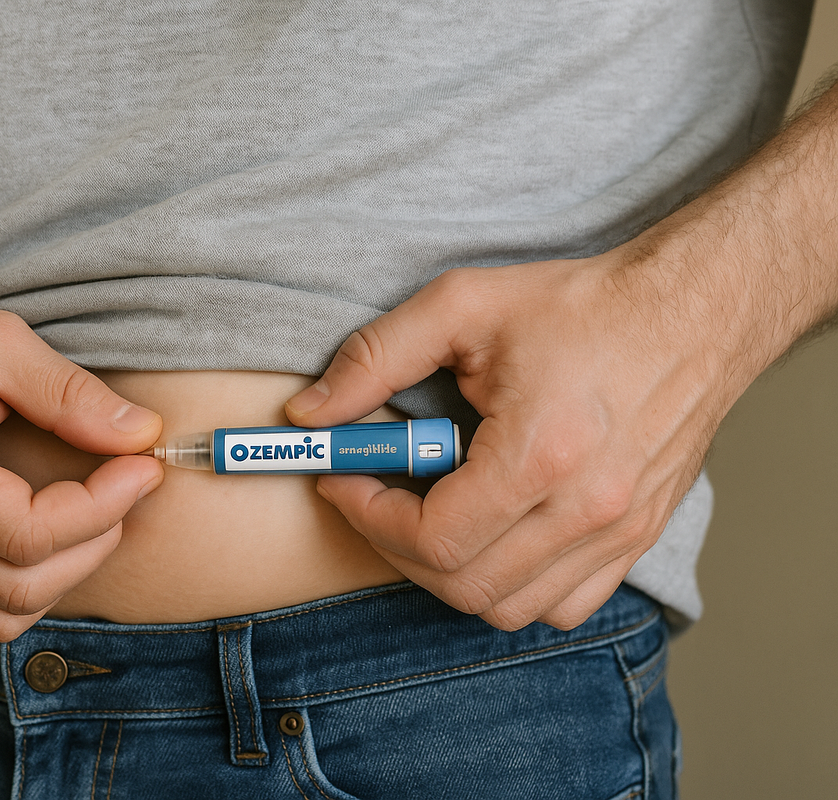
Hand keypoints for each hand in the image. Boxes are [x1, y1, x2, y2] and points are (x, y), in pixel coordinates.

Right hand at [0, 292, 162, 640]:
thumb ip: (68, 392)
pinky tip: (54, 532)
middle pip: (21, 585)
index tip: (141, 467)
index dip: (103, 507)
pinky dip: (32, 583)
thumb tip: (140, 434)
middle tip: (126, 486)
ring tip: (96, 511)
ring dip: (69, 571)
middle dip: (96, 541)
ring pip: (4, 613)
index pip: (27, 534)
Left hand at [286, 251, 733, 630]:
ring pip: (507, 606)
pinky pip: (560, 605)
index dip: (368, 517)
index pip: (432, 538)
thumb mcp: (462, 306)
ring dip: (447, 571)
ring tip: (427, 512)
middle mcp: (587, 510)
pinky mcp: (638, 540)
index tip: (342, 481)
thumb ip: (375, 358)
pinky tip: (491, 532)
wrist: (693, 309)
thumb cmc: (582, 305)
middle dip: (395, 545)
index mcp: (541, 454)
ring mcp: (619, 534)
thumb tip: (308, 414)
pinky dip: (511, 586)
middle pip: (463, 584)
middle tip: (373, 497)